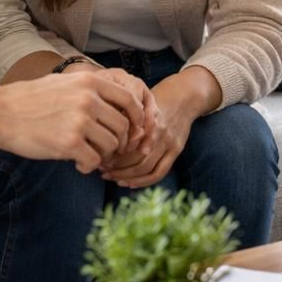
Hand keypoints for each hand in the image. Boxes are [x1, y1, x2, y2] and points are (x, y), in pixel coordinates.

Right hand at [0, 72, 148, 173]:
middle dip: (120, 142)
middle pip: (123, 126)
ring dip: (103, 155)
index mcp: (89, 82)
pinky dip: (89, 167)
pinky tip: (77, 165)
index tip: (134, 130)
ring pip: (111, 145)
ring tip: (89, 156)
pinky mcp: (69, 143)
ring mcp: (80, 121)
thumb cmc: (29, 99)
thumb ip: (90, 90)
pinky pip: (94, 160)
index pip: (129, 99)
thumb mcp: (64, 82)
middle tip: (108, 151)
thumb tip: (116, 102)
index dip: (136, 118)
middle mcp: (89, 99)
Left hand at [100, 73, 205, 187]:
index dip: (110, 154)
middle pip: (134, 158)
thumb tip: (98, 134)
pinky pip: (160, 172)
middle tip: (102, 171)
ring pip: (146, 168)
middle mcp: (157, 132)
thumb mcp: (137, 102)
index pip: (124, 143)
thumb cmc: (154, 100)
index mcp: (145, 120)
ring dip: (127, 177)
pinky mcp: (176, 150)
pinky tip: (130, 184)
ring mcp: (168, 142)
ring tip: (112, 178)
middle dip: (116, 168)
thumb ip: (122, 117)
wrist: (183, 97)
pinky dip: (144, 182)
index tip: (98, 158)